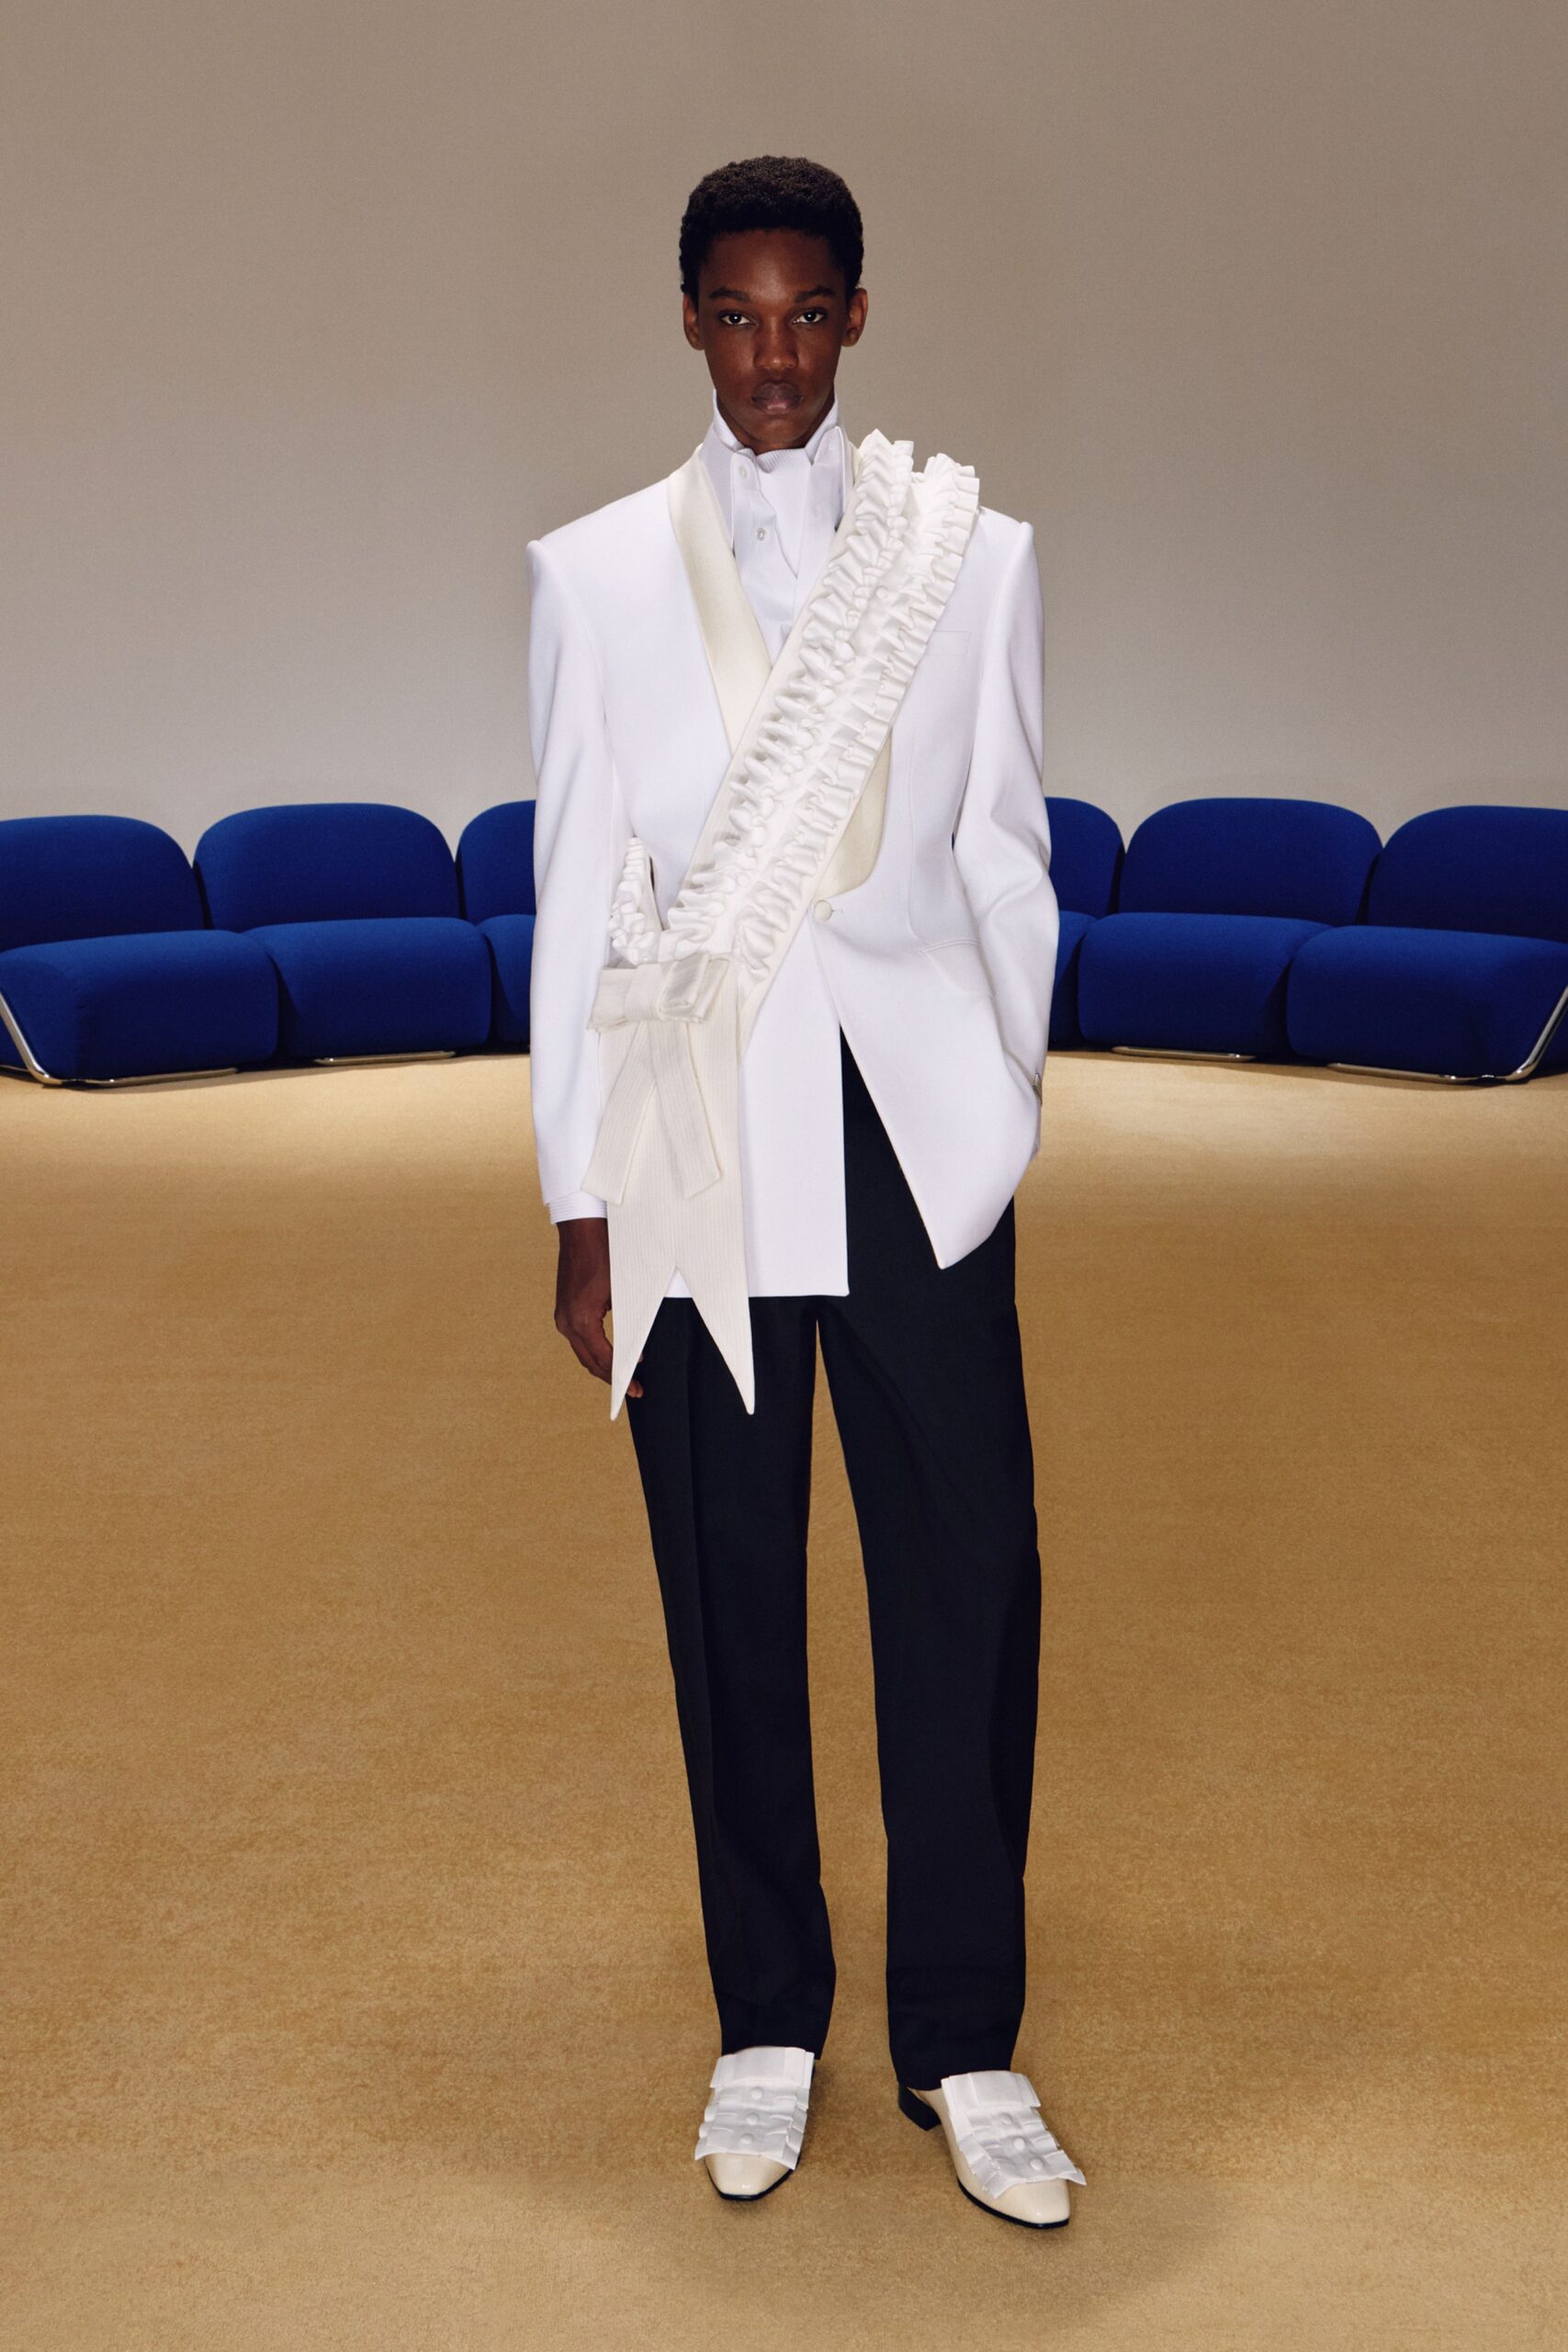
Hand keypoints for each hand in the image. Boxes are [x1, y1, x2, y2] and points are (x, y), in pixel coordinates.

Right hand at [553, 1219, 642, 1398]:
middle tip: (634, 1390)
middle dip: (612, 1378)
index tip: (637, 1387)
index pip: (604, 1359)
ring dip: (602, 1366)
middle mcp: (567, 1323)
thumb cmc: (606, 1255)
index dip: (623, 1375)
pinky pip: (579, 1339)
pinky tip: (609, 1356)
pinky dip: (594, 1350)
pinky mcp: (564, 1310)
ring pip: (583, 1352)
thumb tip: (640, 1348)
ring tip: (623, 1378)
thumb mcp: (623, 1292)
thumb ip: (630, 1323)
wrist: (582, 1230)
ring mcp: (562, 1317)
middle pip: (590, 1362)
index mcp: (582, 1320)